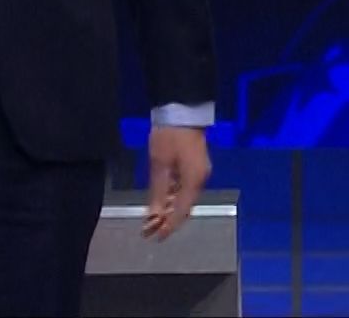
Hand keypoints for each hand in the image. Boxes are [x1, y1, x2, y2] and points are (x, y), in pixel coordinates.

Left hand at [143, 126, 210, 241]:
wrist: (182, 111)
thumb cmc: (169, 136)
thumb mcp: (159, 165)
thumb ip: (157, 192)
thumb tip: (153, 215)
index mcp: (193, 182)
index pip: (181, 212)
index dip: (168, 227)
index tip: (155, 238)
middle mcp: (200, 181)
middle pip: (184, 208)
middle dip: (167, 220)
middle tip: (149, 229)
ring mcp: (200, 173)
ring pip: (184, 199)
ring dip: (169, 209)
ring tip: (152, 218)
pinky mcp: (196, 167)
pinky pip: (185, 189)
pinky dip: (173, 197)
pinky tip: (162, 200)